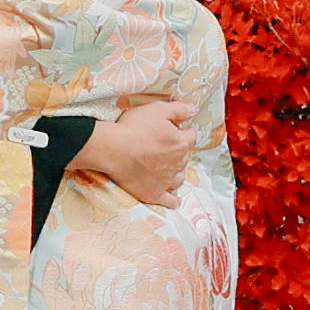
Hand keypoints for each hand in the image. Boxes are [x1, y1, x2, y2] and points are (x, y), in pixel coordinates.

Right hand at [67, 101, 196, 196]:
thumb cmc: (134, 128)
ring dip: (177, 172)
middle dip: (179, 150)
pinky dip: (173, 200)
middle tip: (167, 146)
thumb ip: (179, 109)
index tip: (176, 129)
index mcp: (181, 143)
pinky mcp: (154, 193)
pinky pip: (168, 200)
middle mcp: (177, 164)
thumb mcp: (158, 110)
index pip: (191, 136)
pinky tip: (175, 200)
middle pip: (185, 157)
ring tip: (170, 169)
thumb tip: (194, 110)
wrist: (114, 150)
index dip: (183, 131)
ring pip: (179, 178)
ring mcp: (166, 181)